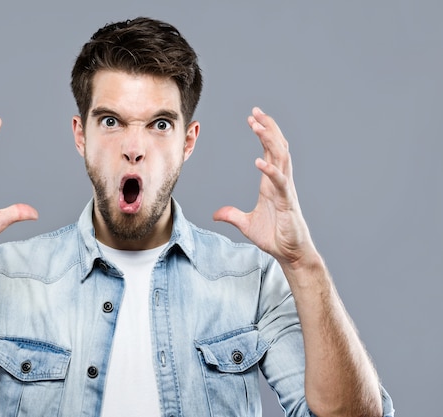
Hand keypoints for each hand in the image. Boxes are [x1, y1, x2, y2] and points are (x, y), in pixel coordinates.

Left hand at [213, 107, 314, 267]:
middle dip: (267, 128)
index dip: (263, 133)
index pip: (269, 151)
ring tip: (258, 126)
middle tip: (255, 112)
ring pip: (281, 159)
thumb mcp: (246, 224)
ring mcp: (285, 191)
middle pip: (277, 148)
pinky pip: (280, 183)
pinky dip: (270, 171)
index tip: (252, 118)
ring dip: (270, 141)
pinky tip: (259, 161)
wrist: (290, 254)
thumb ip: (232, 215)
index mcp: (270, 183)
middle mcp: (280, 182)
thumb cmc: (275, 237)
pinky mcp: (288, 203)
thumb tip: (216, 214)